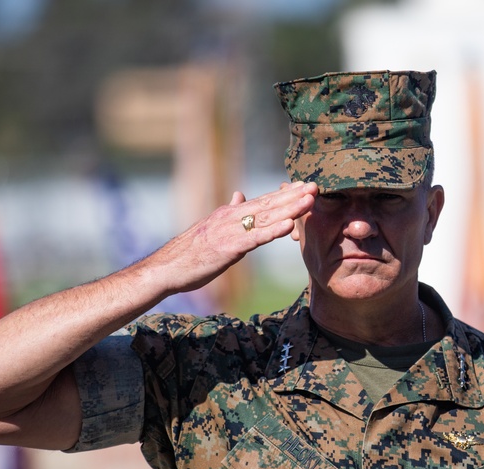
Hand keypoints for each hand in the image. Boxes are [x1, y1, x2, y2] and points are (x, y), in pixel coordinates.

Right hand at [142, 181, 316, 296]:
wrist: (167, 267)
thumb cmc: (189, 252)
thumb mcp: (212, 228)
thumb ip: (229, 212)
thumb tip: (240, 195)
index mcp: (229, 214)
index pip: (262, 201)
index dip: (285, 193)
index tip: (305, 186)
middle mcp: (231, 217)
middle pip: (268, 204)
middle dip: (293, 195)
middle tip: (316, 186)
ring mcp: (230, 231)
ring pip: (265, 217)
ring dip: (289, 208)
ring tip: (310, 200)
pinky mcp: (228, 248)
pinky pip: (254, 238)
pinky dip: (271, 230)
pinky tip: (288, 224)